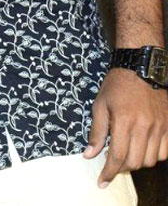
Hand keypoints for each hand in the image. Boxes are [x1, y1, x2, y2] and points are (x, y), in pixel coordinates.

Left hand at [85, 68, 167, 185]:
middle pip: (135, 162)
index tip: (102, 181)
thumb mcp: (100, 105)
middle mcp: (145, 126)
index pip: (118, 156)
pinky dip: (154, 156)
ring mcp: (160, 127)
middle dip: (121, 168)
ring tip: (127, 155)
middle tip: (112, 164)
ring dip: (137, 163)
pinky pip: (165, 152)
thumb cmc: (117, 85)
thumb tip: (89, 155)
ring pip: (150, 160)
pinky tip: (143, 149)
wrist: (142, 68)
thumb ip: (97, 132)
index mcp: (124, 120)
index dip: (109, 172)